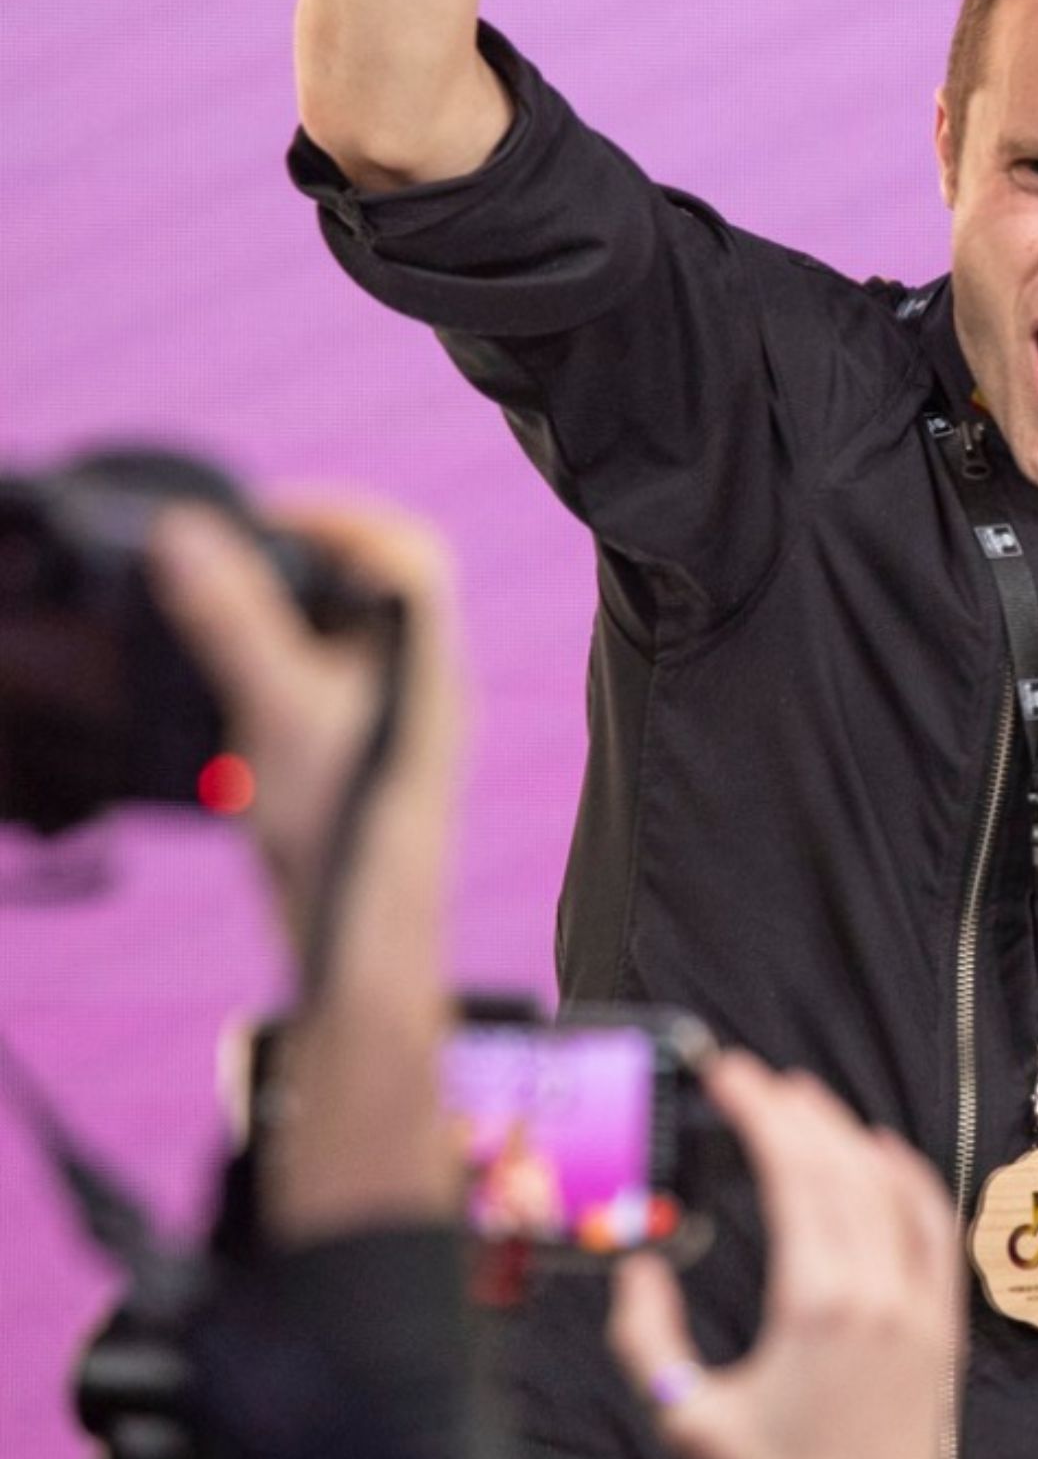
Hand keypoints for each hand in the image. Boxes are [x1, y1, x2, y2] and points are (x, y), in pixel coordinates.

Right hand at [148, 499, 466, 1237]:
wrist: (365, 943)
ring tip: (221, 633)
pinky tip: (237, 713)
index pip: (408, 547)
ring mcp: (406, 728)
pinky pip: (332, 699)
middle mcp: (429, 685)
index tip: (266, 516)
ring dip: (287, 629)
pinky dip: (282, 685)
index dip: (340, 515)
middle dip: (300, 569)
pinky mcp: (374, 768)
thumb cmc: (342, 826)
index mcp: (426, 655)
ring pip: (349, 649)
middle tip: (230, 565)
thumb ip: (231, 619)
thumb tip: (187, 536)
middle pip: (374, 592)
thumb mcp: (274, 707)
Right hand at [610, 1058, 966, 1458]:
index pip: (791, 1173)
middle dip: (794, 1110)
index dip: (760, 1112)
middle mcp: (877, 1287)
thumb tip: (640, 1267)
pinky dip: (908, 1174)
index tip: (730, 1075)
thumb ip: (649, 1340)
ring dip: (844, 1131)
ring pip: (887, 1183)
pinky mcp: (943, 1314)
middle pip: (837, 1165)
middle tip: (753, 1078)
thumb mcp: (689, 1421)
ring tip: (802, 1100)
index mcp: (815, 1303)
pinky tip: (881, 1148)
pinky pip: (934, 1221)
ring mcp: (920, 1297)